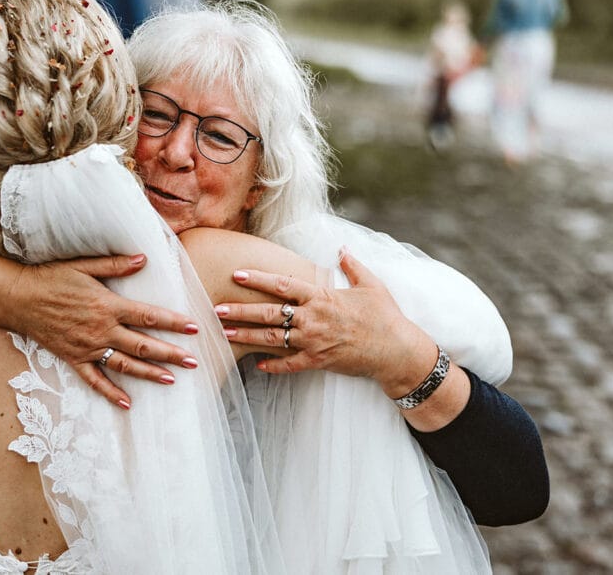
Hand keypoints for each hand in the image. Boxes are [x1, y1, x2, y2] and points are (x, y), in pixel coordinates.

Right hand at [3, 253, 199, 408]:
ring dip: (149, 374)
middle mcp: (102, 330)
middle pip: (143, 345)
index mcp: (108, 306)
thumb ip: (115, 264)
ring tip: (172, 380)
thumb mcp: (84, 266)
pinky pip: (94, 380)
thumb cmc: (52, 278)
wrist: (19, 299)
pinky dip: (111, 393)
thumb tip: (144, 259)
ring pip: (125, 365)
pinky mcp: (74, 358)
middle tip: (193, 362)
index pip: (148, 316)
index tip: (194, 328)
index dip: (173, 322)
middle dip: (170, 354)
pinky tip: (127, 404)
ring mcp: (88, 347)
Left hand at [216, 249, 435, 396]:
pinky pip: (289, 365)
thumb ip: (352, 266)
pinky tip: (255, 364)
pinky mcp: (318, 362)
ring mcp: (313, 342)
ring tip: (223, 333)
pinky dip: (272, 365)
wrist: (397, 351)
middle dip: (240, 310)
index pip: (282, 285)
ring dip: (245, 336)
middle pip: (269, 313)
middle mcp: (313, 319)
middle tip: (215, 308)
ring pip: (271, 339)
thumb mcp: (371, 285)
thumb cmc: (385, 316)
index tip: (236, 273)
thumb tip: (342, 248)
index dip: (257, 278)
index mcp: (321, 297)